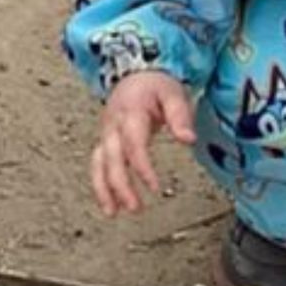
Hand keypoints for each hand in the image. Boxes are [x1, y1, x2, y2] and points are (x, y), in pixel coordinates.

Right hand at [91, 71, 195, 216]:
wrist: (135, 72)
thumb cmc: (155, 85)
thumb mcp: (173, 94)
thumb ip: (180, 116)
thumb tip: (188, 139)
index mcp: (130, 113)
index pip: (133, 145)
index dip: (142, 168)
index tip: (154, 186)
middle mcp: (113, 125)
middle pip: (112, 159)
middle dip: (121, 185)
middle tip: (135, 207)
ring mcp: (106, 133)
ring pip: (98, 164)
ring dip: (104, 189)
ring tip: (113, 212)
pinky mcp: (105, 140)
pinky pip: (97, 164)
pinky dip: (100, 184)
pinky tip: (109, 203)